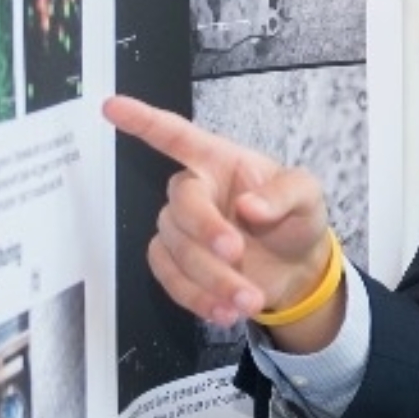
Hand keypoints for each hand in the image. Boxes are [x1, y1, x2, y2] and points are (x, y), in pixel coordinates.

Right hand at [104, 94, 339, 341]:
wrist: (298, 269)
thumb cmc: (297, 218)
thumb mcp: (307, 196)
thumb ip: (284, 194)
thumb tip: (250, 206)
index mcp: (221, 161)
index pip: (176, 135)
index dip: (144, 121)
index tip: (112, 106)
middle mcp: (196, 191)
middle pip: (180, 204)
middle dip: (205, 232)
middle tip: (237, 254)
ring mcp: (183, 230)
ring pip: (176, 249)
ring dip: (210, 278)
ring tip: (249, 300)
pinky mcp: (178, 265)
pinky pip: (170, 278)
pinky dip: (196, 298)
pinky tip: (224, 311)